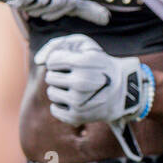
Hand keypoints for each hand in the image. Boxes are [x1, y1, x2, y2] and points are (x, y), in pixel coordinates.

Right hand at [0, 0, 110, 25]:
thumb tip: (107, 19)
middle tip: (34, 7)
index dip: (58, 12)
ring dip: (31, 7)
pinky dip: (20, 3)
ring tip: (26, 0)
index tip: (48, 11)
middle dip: (43, 11)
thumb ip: (84, 8)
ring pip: (42, 0)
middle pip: (57, 1)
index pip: (70, 2)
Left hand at [34, 34, 154, 127]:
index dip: (61, 62)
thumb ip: (58, 45)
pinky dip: (62, 106)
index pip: (52, 61)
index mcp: (82, 63)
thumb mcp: (85, 45)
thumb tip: (39, 60)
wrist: (123, 91)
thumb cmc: (100, 64)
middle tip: (76, 77)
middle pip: (50, 77)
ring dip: (61, 90)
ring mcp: (79, 101)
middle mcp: (81, 82)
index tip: (73, 65)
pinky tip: (76, 102)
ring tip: (77, 90)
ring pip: (51, 93)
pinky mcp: (77, 117)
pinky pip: (55, 110)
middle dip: (60, 75)